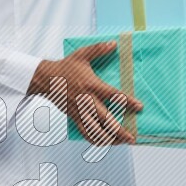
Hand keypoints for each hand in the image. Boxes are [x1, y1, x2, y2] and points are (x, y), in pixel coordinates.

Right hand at [28, 41, 142, 145]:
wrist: (46, 79)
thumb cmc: (66, 66)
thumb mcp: (82, 55)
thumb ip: (99, 49)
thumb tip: (114, 44)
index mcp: (92, 86)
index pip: (114, 96)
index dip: (128, 102)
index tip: (139, 106)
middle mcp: (87, 101)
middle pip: (106, 120)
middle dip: (120, 131)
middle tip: (132, 137)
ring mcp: (80, 112)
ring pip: (96, 131)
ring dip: (109, 139)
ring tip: (121, 142)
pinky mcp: (74, 118)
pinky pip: (85, 133)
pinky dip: (95, 140)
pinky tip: (105, 142)